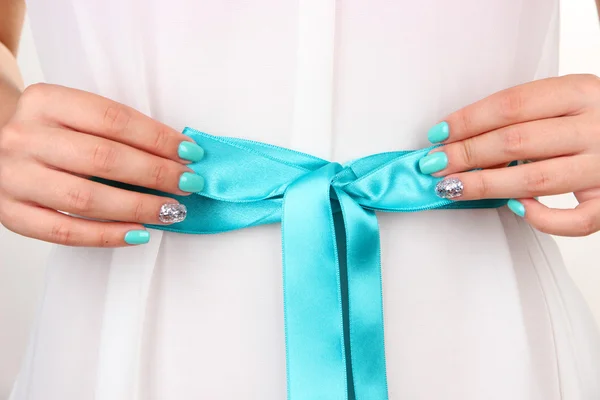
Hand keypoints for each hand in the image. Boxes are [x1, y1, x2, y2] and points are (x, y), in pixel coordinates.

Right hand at [0, 84, 205, 245]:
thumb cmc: (53, 132)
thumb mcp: (76, 115)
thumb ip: (118, 130)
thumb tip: (178, 156)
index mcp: (45, 101)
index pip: (113, 119)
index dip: (157, 138)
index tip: (189, 153)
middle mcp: (24, 137)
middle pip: (103, 158)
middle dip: (155, 174)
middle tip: (188, 184)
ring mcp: (14, 177)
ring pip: (86, 198)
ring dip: (138, 207)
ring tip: (172, 211)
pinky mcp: (11, 213)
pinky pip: (66, 232)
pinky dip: (109, 235)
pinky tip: (140, 233)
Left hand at [418, 74, 599, 236]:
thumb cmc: (594, 119)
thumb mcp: (567, 100)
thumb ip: (526, 114)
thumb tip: (461, 137)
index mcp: (581, 92)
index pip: (512, 104)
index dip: (467, 121)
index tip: (437, 135)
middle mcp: (596, 126)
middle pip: (517, 141)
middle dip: (465, 154)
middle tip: (433, 165)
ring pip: (536, 180)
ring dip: (485, 186)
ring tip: (451, 187)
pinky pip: (577, 220)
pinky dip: (541, 218)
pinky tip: (515, 208)